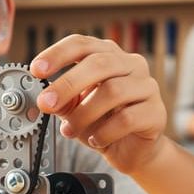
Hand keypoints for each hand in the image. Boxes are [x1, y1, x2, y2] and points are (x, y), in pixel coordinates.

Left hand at [30, 34, 166, 174]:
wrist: (132, 149)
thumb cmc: (103, 122)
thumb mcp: (74, 108)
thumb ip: (60, 99)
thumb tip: (41, 96)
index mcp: (107, 55)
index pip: (82, 44)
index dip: (57, 54)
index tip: (36, 70)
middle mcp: (130, 65)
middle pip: (99, 63)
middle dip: (67, 84)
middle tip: (46, 103)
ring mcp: (147, 86)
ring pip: (112, 91)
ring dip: (83, 113)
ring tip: (70, 130)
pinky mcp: (156, 112)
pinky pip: (127, 119)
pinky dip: (104, 132)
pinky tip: (95, 140)